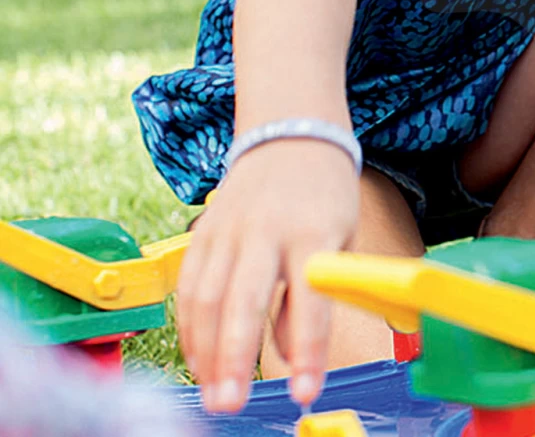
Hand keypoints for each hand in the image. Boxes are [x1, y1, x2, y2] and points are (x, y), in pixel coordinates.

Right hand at [175, 139, 359, 412]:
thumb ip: (314, 295)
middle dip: (235, 357)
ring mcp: (228, 231)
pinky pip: (189, 288)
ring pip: (206, 298)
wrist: (291, 136)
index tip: (305, 391)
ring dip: (205, 352)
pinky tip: (200, 360)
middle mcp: (265, 231)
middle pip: (244, 300)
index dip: (307, 350)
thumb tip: (290, 354)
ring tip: (214, 394)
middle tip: (232, 405)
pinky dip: (190, 329)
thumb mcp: (339, 238)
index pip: (310, 301)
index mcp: (313, 232)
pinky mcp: (202, 233)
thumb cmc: (324, 196)